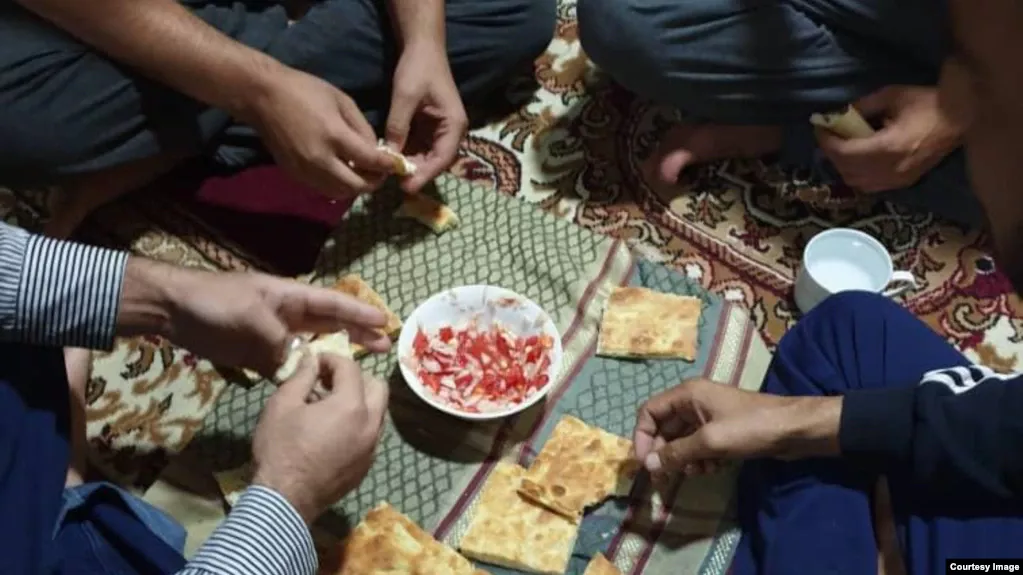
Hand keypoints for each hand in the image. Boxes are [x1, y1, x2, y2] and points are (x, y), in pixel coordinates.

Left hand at [117, 258, 392, 375]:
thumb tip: (302, 364)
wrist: (173, 311)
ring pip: (313, 349)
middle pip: (330, 326)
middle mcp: (288, 316)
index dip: (359, 313)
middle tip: (384, 348)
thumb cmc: (215, 302)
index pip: (333, 304)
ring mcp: (274, 337)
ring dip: (334, 359)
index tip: (385, 322)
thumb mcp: (251, 316)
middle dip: (356, 335)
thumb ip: (280, 341)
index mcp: (291, 297)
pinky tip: (320, 390)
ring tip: (360, 370)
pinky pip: (289, 369)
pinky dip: (305, 378)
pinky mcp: (259, 357)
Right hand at [247, 67, 395, 197]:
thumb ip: (362, 128)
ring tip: (362, 173)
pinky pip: (323, 189)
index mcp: (334, 136)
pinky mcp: (294, 174)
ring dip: (355, 187)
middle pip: (356, 186)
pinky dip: (338, 185)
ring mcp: (305, 170)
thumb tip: (374, 150)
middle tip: (380, 173)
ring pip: (340, 193)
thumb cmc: (305, 91)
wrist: (262, 97)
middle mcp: (320, 159)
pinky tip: (342, 172)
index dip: (388, 166)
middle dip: (374, 182)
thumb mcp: (342, 101)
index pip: (369, 161)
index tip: (399, 166)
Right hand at [252, 353, 387, 521]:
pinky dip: (359, 425)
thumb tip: (312, 360)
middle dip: (356, 378)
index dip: (332, 359)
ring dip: (360, 401)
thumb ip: (302, 376)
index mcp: (351, 405)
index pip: (351, 368)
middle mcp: (370, 424)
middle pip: (377, 387)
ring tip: (330, 406)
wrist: (285, 499)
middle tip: (329, 382)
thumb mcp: (282, 404)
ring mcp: (372, 447)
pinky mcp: (367, 465)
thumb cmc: (280, 448)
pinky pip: (371, 435)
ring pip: (378, 412)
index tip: (316, 362)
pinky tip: (334, 431)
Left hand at [384, 43, 467, 191]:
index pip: (442, 158)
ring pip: (426, 157)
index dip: (425, 174)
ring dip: (410, 166)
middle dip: (416, 173)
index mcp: (454, 124)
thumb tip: (388, 155)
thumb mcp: (405, 97)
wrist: (422, 48)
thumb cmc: (418, 68)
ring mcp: (439, 131)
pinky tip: (389, 160)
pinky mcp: (428, 128)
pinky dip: (406, 154)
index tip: (407, 187)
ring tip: (389, 175)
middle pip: (436, 161)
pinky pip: (418, 147)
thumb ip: (398, 126)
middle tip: (394, 185)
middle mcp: (450, 131)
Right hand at [633, 378, 841, 476]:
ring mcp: (708, 417)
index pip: (649, 412)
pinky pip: (699, 446)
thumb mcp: (710, 441)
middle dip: (664, 452)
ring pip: (682, 440)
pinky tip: (712, 469)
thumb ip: (676, 453)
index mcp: (687, 394)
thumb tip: (648, 465)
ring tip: (695, 471)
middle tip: (664, 478)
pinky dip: (700, 459)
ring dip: (684, 459)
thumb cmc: (750, 428)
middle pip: (664, 428)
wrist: (794, 430)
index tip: (645, 463)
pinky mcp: (722, 431)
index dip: (642, 436)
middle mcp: (693, 402)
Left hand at [815, 85, 965, 192]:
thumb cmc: (927, 103)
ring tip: (841, 147)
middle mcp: (891, 169)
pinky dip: (856, 175)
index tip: (819, 127)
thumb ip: (861, 106)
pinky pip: (870, 186)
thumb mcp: (891, 96)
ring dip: (842, 166)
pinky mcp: (904, 183)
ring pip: (855, 182)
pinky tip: (857, 159)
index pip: (844, 153)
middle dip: (831, 153)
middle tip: (828, 135)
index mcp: (888, 148)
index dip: (826, 141)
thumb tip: (838, 114)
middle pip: (846, 169)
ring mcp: (898, 179)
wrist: (961, 118)